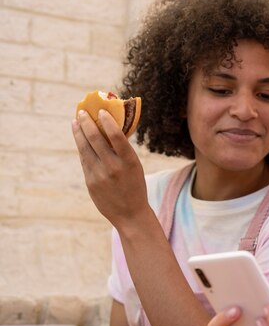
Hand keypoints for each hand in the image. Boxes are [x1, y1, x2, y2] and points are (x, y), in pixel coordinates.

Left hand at [72, 109, 150, 227]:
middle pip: (95, 139)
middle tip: (82, 112)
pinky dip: (82, 148)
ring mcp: (99, 175)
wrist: (130, 214)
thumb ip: (122, 152)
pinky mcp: (90, 182)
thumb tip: (108, 130)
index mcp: (129, 161)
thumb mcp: (135, 167)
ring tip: (76, 122)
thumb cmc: (135, 186)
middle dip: (87, 123)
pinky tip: (80, 140)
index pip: (116, 136)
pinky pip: (84, 160)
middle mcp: (113, 167)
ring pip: (85, 148)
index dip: (107, 121)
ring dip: (79, 133)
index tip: (101, 111)